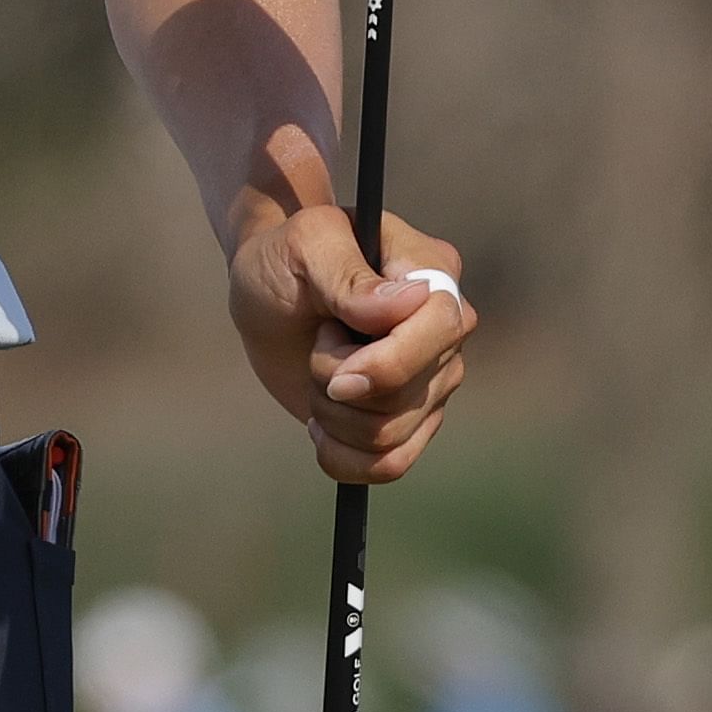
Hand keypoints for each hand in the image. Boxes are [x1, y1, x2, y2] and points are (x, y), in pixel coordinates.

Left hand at [226, 123, 471, 484]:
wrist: (266, 293)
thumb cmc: (284, 256)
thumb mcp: (304, 246)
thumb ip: (349, 276)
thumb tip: (411, 301)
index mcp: (432, 271)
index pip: (443, 325)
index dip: (390, 359)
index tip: (333, 361)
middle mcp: (444, 332)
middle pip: (411, 393)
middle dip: (340, 383)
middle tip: (316, 345)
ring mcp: (432, 380)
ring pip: (393, 435)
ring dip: (333, 415)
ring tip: (316, 373)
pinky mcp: (409, 420)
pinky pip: (390, 464)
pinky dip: (344, 456)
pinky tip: (320, 426)